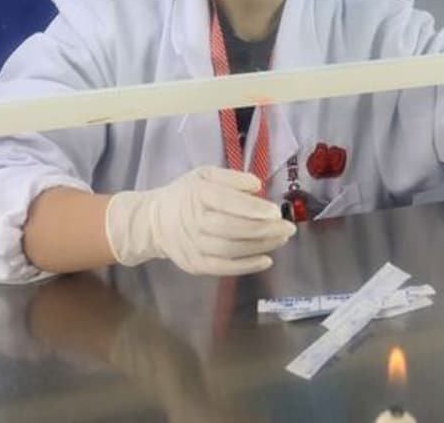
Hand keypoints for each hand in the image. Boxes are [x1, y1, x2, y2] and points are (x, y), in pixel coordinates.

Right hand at [105, 166, 295, 274]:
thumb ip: (232, 178)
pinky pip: (224, 268)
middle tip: (288, 228)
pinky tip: (266, 259)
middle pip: (232, 228)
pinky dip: (247, 266)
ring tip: (281, 240)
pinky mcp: (195, 265)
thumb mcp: (205, 175)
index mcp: (197, 194)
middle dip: (264, 229)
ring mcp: (193, 246)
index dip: (253, 208)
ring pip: (231, 249)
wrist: (155, 221)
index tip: (276, 211)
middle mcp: (193, 221)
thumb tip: (257, 186)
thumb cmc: (187, 195)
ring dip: (261, 246)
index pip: (227, 202)